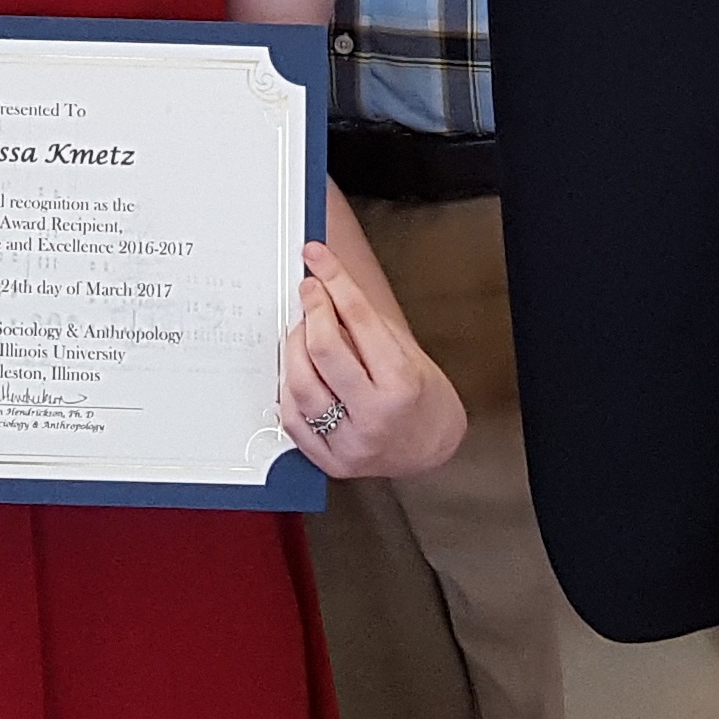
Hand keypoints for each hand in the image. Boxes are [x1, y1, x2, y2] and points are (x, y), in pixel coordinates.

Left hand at [281, 241, 466, 476]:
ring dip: (294, 347)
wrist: (429, 447)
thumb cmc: (419, 394)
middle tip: (310, 293)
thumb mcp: (405, 350)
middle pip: (323, 349)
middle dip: (312, 309)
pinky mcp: (330, 461)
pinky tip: (300, 372)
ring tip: (304, 334)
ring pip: (299, 383)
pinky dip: (289, 387)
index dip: (334, 279)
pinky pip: (292, 417)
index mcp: (401, 383)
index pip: (358, 318)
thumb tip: (324, 282)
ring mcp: (351, 443)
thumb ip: (364, 323)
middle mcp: (376, 415)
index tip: (316, 257)